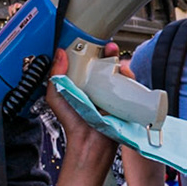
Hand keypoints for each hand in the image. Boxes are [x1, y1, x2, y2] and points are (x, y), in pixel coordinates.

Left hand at [43, 46, 120, 165]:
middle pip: (108, 65)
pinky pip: (131, 85)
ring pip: (121, 73)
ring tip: (116, 60)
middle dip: (110, 53)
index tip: (93, 44)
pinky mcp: (125, 101)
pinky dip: (130, 76)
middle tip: (109, 47)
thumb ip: (55, 76)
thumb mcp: (56, 97)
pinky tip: (124, 73)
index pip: (89, 63)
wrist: (89, 142)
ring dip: (121, 63)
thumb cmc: (72, 122)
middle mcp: (99, 87)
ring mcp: (113, 94)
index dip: (93, 52)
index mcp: (82, 85)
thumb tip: (59, 54)